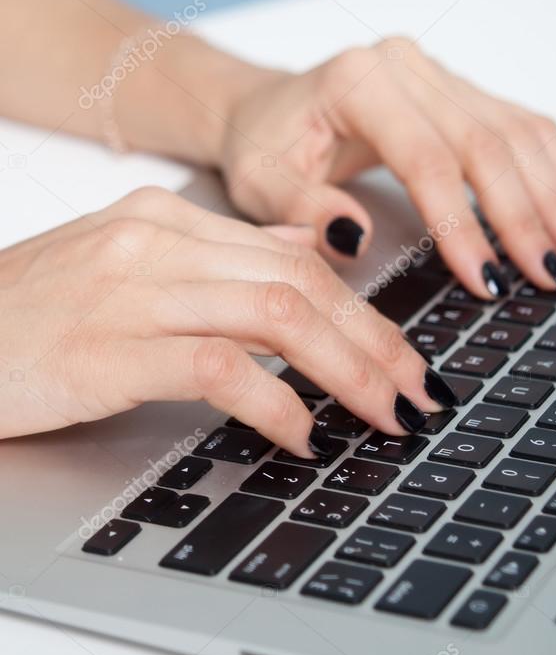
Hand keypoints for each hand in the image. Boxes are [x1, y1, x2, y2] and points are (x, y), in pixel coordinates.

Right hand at [0, 187, 452, 449]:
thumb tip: (307, 260)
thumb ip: (216, 264)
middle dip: (377, 341)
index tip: (405, 355)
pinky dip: (277, 403)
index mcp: (165, 219)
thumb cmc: (26, 319)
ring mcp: (131, 290)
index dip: (365, 307)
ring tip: (385, 415)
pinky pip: (221, 368)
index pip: (294, 254)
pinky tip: (300, 436)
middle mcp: (156, 240)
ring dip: (349, 371)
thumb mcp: (126, 269)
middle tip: (418, 392)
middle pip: (303, 282)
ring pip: (279, 315)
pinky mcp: (107, 348)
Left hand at [220, 38, 555, 299]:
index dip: (463, 223)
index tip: (488, 278)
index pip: (428, 158)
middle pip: (486, 143)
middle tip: (554, 272)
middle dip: (525, 216)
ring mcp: (438, 73)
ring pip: (517, 131)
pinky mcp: (458, 89)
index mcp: (358, 82)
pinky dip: (554, 170)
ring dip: (555, 193)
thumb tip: (358, 238)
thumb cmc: (263, 145)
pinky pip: (520, 126)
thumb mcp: (262, 185)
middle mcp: (407, 67)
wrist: (265, 107)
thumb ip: (304, 211)